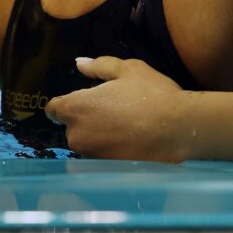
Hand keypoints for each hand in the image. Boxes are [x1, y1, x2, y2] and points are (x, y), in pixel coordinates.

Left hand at [45, 57, 191, 161]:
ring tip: (124, 124)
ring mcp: (92, 155)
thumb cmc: (151, 94)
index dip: (65, 102)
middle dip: (85, 118)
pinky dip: (111, 148)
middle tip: (112, 108)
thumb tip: (79, 63)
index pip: (53, 108)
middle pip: (71, 126)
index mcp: (76, 107)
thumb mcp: (127, 70)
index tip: (82, 100)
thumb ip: (98, 66)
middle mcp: (77, 135)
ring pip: (87, 141)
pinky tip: (131, 139)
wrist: (179, 129)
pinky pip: (102, 155)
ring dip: (98, 134)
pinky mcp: (107, 169)